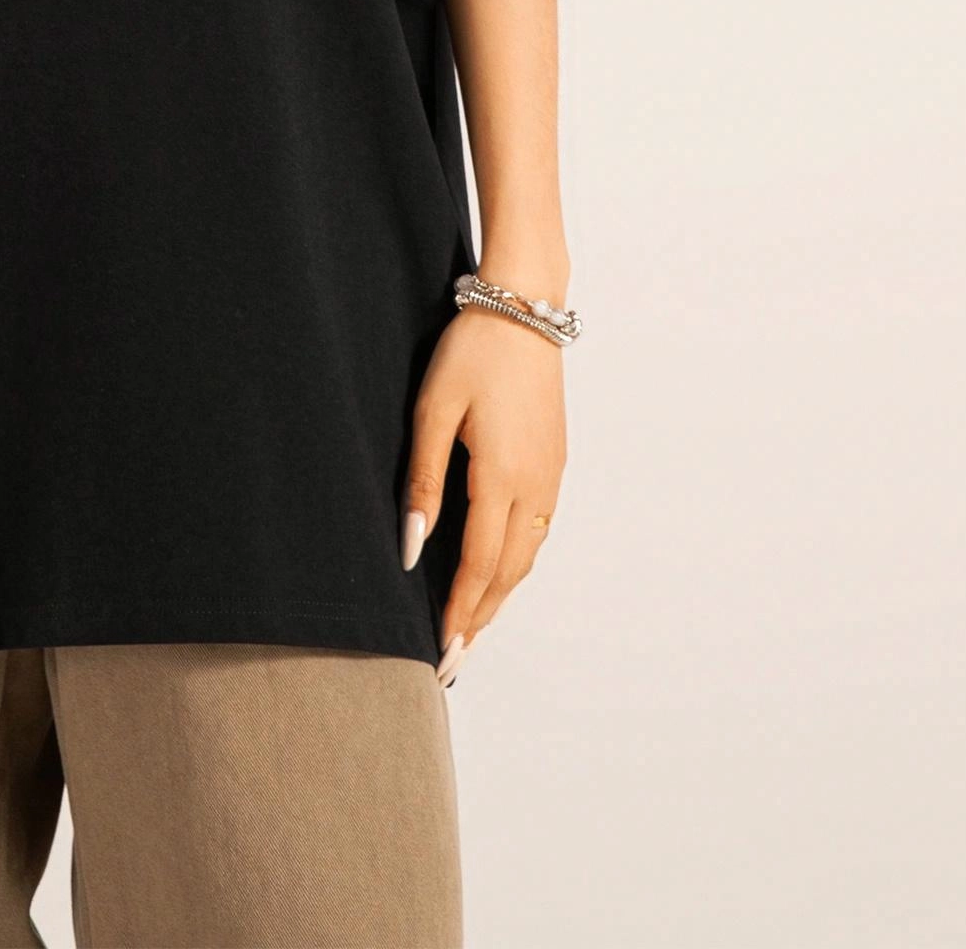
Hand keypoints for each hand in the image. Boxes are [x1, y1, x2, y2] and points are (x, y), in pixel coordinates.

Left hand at [401, 307, 566, 679]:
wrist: (524, 307)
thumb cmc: (471, 351)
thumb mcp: (432, 410)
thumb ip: (422, 482)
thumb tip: (410, 546)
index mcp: (502, 476)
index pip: (478, 564)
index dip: (460, 611)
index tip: (442, 651)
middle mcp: (536, 485)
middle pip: (509, 571)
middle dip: (480, 617)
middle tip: (454, 658)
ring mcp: (552, 474)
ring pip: (528, 554)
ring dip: (500, 592)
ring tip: (472, 623)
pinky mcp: (556, 460)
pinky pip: (539, 529)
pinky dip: (517, 561)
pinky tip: (499, 568)